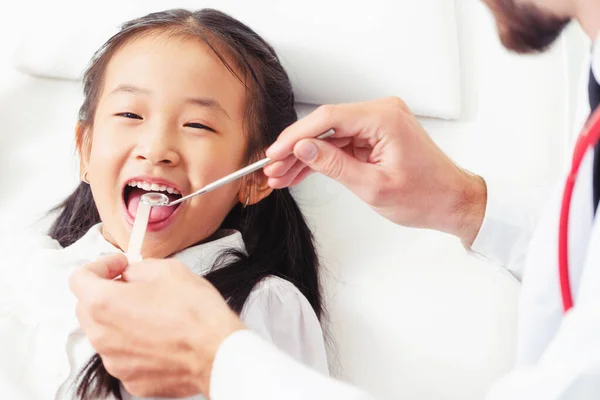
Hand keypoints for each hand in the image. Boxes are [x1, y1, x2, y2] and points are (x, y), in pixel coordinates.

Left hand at [69, 254, 245, 397]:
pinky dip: (134, 344)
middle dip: (106, 293)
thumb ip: (138, 269)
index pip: (79, 278)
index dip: (100, 266)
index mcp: (104, 304)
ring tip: (152, 314)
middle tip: (134, 286)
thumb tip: (130, 275)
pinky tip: (160, 337)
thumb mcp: (168, 270)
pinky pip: (123, 356)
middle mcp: (102, 336)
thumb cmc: (196, 313)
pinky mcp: (130, 380)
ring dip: (120, 320)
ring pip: (105, 334)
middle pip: (87, 308)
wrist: (217, 352)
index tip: (118, 266)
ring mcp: (115, 362)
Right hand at [265, 97, 486, 245]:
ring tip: (282, 175)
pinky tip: (300, 172)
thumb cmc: (425, 196)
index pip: (328, 119)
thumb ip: (334, 165)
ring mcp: (379, 123)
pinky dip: (323, 159)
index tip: (275, 153)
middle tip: (273, 168)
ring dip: (306, 156)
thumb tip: (303, 148)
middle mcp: (382, 113)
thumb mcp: (373, 186)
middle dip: (296, 148)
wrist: (452, 202)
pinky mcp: (376, 135)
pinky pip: (342, 143)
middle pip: (326, 126)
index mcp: (384, 118)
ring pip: (330, 136)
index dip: (296, 136)